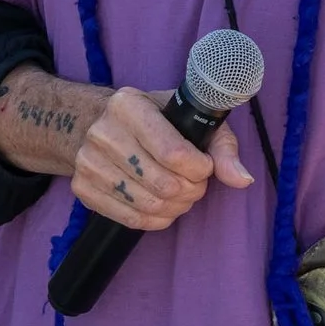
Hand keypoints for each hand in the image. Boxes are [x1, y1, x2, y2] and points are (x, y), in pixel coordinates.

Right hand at [70, 87, 252, 231]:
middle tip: (195, 184)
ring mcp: (87, 162)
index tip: (204, 166)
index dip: (200, 169)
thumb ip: (222, 147)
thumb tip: (242, 179)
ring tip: (181, 195)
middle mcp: (102, 131)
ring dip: (176, 207)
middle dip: (191, 191)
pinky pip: (131, 220)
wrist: (101, 126)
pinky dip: (157, 220)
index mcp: (128, 105)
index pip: (173, 153)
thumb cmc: (157, 122)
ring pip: (149, 205)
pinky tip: (163, 207)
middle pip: (164, 184)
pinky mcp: (82, 188)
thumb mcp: (191, 119)